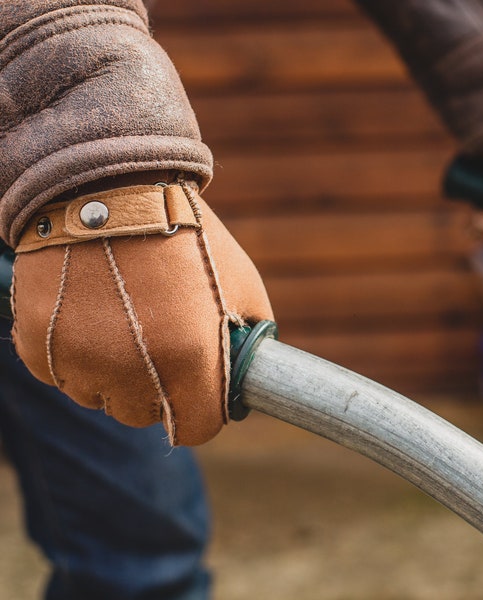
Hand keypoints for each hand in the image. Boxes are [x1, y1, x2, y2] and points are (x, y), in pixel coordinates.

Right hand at [11, 176, 272, 445]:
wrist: (110, 186)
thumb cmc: (187, 233)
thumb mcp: (242, 283)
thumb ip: (249, 339)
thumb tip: (248, 377)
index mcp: (189, 359)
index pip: (196, 428)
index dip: (201, 413)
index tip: (199, 396)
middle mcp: (131, 371)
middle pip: (144, 416)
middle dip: (158, 392)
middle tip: (160, 345)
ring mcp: (78, 360)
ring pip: (100, 397)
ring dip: (114, 374)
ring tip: (125, 318)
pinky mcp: (37, 345)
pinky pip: (64, 374)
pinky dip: (78, 355)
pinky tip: (92, 310)